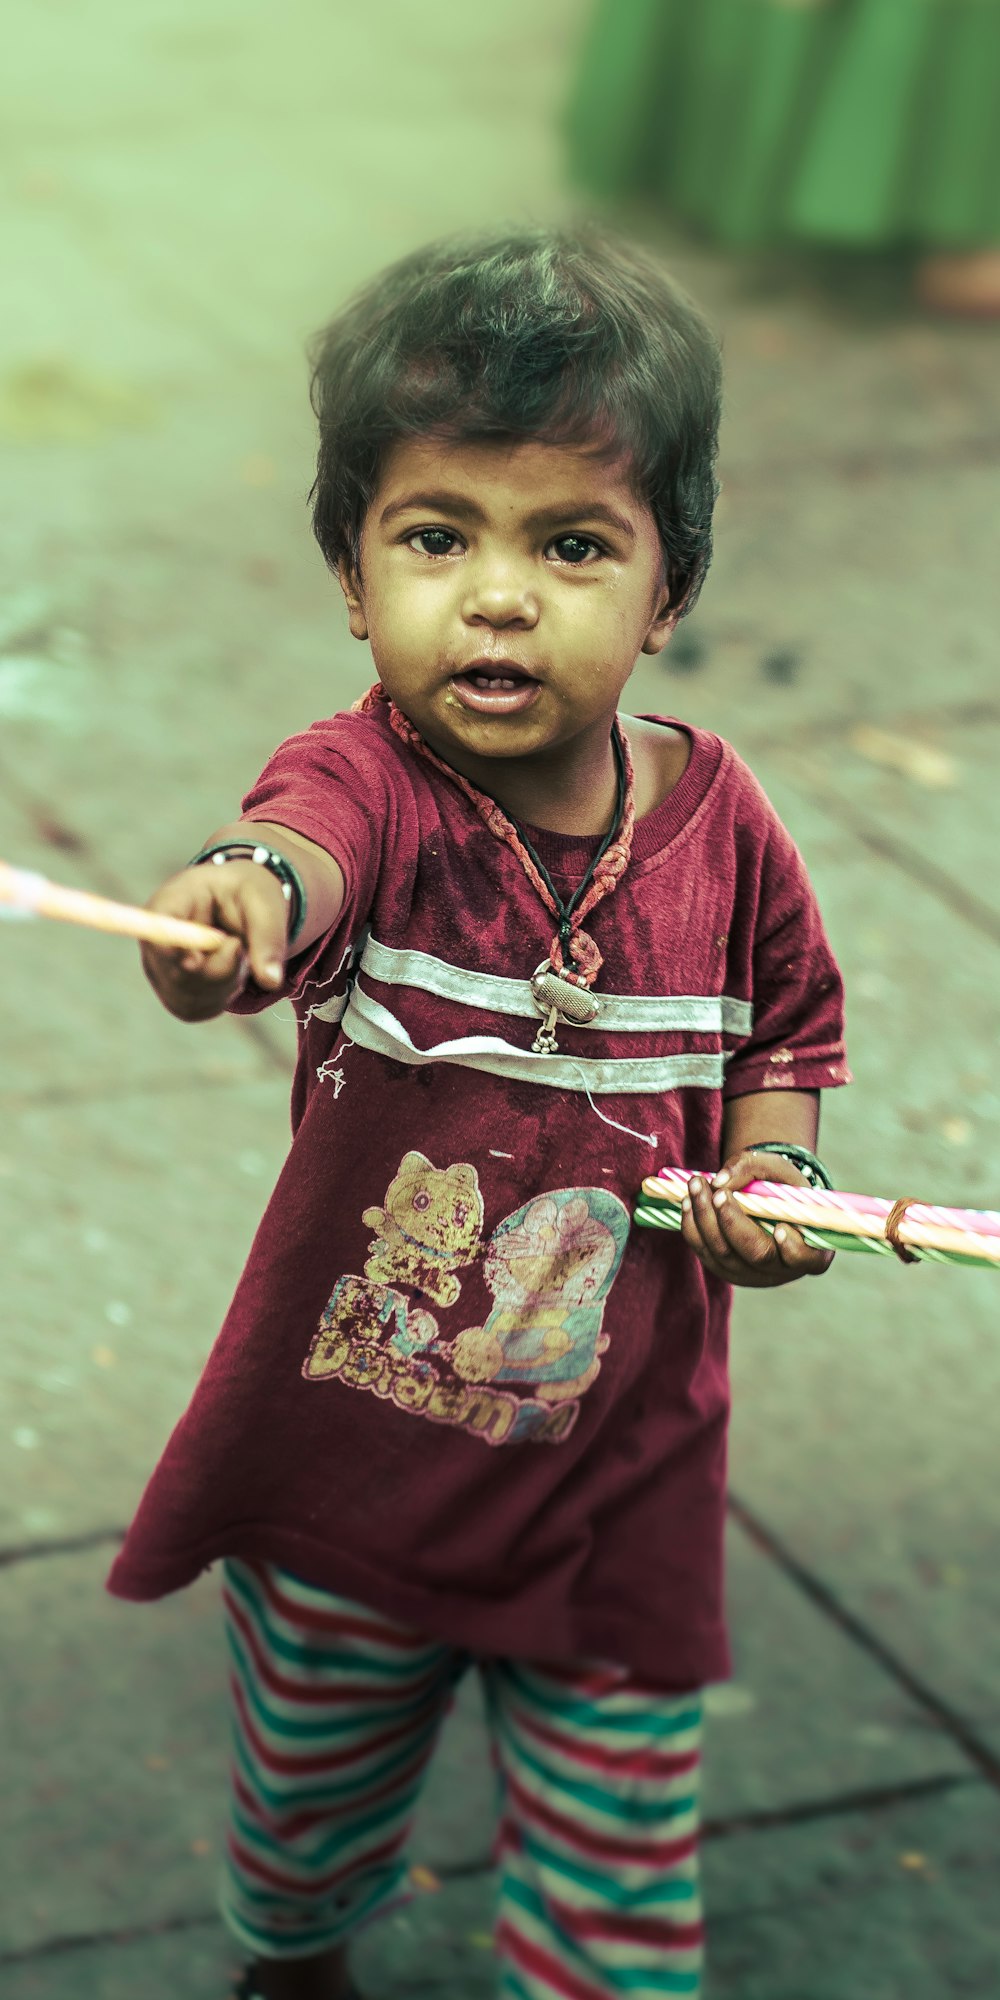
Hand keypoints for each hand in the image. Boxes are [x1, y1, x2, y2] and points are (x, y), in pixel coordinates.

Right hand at [141, 860, 289, 1021]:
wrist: (241, 904)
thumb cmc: (249, 895)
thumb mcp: (265, 904)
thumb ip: (268, 939)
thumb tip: (270, 981)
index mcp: (173, 900)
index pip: (156, 928)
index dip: (171, 949)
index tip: (195, 961)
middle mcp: (155, 937)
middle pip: (175, 973)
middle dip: (220, 970)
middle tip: (239, 946)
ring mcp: (159, 968)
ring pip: (188, 997)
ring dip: (225, 984)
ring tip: (237, 954)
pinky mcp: (172, 992)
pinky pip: (195, 1009)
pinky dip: (221, 996)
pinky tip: (228, 972)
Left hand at [680, 1148, 833, 1287]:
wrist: (766, 1199)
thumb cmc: (780, 1185)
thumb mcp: (776, 1168)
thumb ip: (752, 1167)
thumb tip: (721, 1181)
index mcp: (811, 1250)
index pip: (807, 1259)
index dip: (794, 1249)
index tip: (780, 1228)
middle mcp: (782, 1269)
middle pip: (756, 1255)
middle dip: (733, 1222)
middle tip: (718, 1192)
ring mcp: (751, 1274)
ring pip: (724, 1255)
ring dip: (705, 1219)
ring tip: (696, 1185)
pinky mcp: (724, 1269)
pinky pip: (704, 1253)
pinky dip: (693, 1226)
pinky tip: (688, 1200)